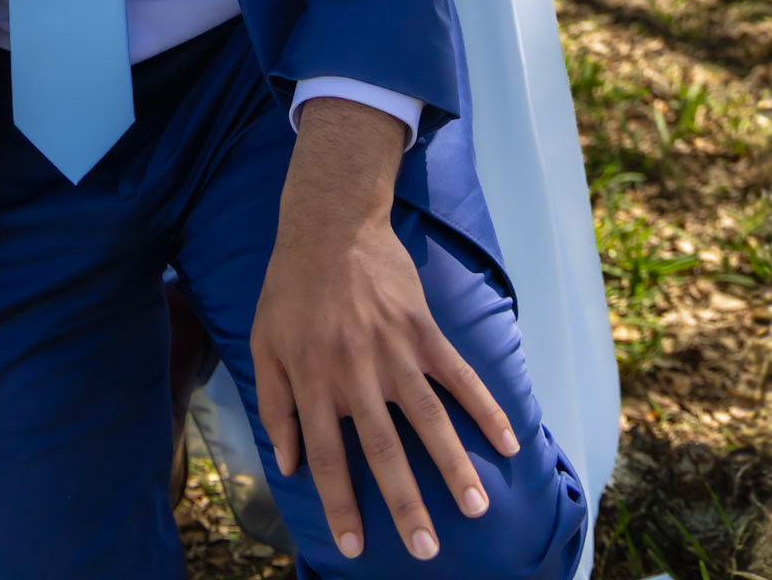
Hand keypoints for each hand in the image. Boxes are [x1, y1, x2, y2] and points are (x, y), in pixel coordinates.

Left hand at [251, 101, 516, 562]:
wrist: (330, 224)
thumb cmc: (290, 288)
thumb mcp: (263, 344)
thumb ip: (274, 405)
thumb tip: (287, 465)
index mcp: (312, 379)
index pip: (326, 456)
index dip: (341, 504)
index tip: (356, 548)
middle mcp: (355, 371)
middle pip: (383, 449)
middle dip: (405, 503)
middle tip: (427, 550)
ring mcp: (393, 349)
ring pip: (428, 418)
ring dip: (453, 465)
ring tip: (474, 507)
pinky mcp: (422, 329)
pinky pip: (458, 374)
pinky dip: (484, 408)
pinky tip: (507, 441)